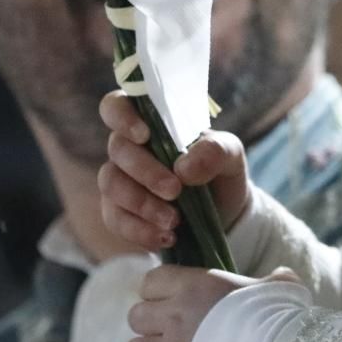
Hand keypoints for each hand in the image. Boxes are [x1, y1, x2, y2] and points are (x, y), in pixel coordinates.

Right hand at [97, 91, 254, 251]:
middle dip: (145, 172)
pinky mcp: (118, 212)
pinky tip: (166, 236)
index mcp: (151, 123)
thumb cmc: (219, 173)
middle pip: (117, 149)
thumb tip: (184, 168)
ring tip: (174, 220)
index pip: (117, 105)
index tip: (145, 135)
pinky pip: (114, 218)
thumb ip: (215, 151)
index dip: (122, 116)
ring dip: (141, 203)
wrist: (224, 215)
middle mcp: (129, 149)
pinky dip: (139, 230)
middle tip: (175, 191)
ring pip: (110, 184)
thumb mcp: (231, 155)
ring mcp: (120, 180)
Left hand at [125, 265, 302, 341]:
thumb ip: (274, 279)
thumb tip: (281, 276)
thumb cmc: (279, 316)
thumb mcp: (280, 287)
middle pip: (136, 317)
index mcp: (194, 287)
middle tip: (172, 331)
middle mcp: (175, 318)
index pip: (151, 281)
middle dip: (151, 324)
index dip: (158, 291)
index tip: (174, 299)